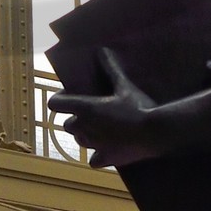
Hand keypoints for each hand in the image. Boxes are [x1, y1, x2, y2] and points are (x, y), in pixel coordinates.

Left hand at [49, 52, 163, 168]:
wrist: (154, 133)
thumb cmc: (138, 107)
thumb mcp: (124, 86)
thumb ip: (111, 69)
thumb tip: (102, 51)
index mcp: (86, 108)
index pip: (55, 104)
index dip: (60, 99)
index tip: (71, 95)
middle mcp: (84, 127)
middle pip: (67, 124)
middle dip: (76, 118)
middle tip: (91, 112)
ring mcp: (93, 145)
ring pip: (79, 140)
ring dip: (85, 134)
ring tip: (101, 128)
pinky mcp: (105, 159)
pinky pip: (93, 159)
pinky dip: (98, 155)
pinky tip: (108, 148)